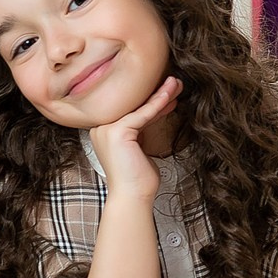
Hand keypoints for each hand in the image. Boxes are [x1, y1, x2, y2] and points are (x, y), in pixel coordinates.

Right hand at [87, 76, 178, 199]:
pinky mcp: (116, 131)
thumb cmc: (139, 177)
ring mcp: (105, 128)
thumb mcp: (142, 146)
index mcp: (105, 130)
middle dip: (156, 93)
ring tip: (176, 83)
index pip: (132, 111)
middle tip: (175, 82)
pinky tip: (170, 95)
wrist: (132, 195)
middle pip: (134, 106)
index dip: (152, 100)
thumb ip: (144, 128)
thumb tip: (161, 110)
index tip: (170, 92)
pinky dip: (158, 104)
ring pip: (139, 107)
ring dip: (161, 94)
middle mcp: (101, 127)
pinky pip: (143, 114)